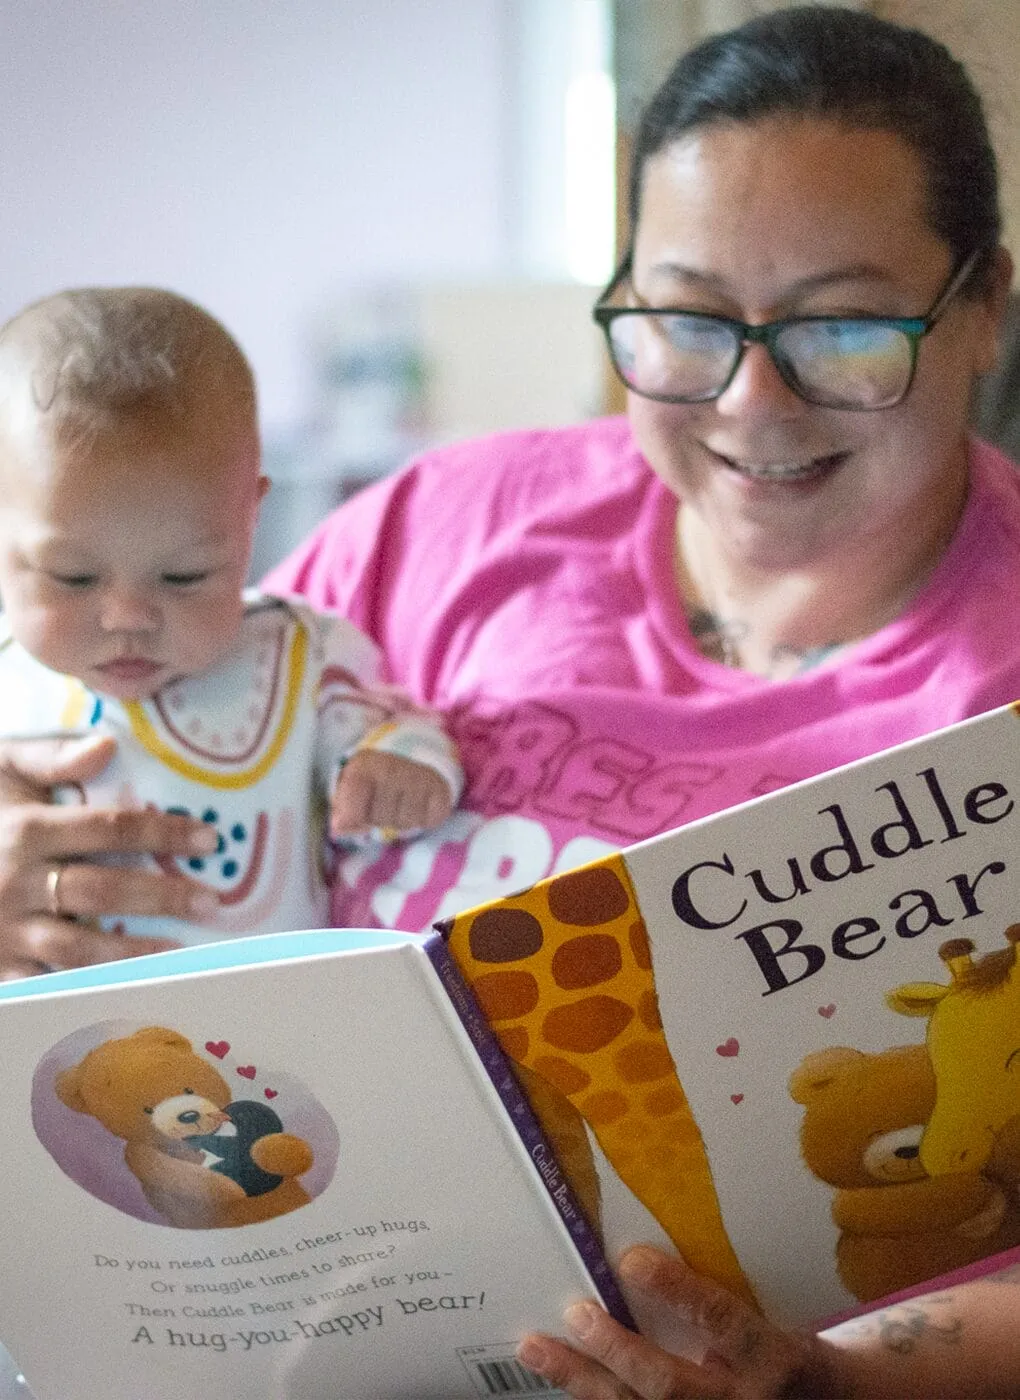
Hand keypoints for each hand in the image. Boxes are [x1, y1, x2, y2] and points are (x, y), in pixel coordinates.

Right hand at [0, 735, 220, 975]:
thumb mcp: (2, 768)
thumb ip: (51, 756)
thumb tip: (107, 746)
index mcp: (27, 830)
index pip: (110, 829)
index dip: (163, 832)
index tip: (209, 840)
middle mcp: (16, 882)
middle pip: (101, 892)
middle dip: (160, 898)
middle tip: (211, 901)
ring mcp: (5, 929)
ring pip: (76, 949)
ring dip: (132, 953)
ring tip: (180, 952)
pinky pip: (44, 985)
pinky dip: (84, 991)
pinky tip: (123, 990)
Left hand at [330, 750, 453, 837]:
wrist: (416, 757)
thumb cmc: (378, 780)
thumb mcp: (353, 787)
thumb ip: (343, 810)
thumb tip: (339, 828)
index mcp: (365, 767)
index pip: (352, 810)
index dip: (352, 819)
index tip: (353, 815)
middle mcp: (393, 769)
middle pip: (378, 819)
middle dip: (377, 818)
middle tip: (382, 803)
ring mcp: (419, 779)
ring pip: (403, 823)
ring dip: (400, 820)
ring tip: (400, 802)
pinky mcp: (441, 792)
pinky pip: (426, 822)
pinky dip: (421, 819)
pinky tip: (418, 803)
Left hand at [517, 1246, 847, 1399]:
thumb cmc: (800, 1364)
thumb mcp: (782, 1328)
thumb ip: (726, 1309)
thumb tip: (649, 1257)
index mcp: (774, 1361)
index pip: (723, 1322)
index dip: (677, 1292)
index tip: (631, 1259)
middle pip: (670, 1386)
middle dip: (616, 1351)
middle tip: (575, 1311)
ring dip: (583, 1382)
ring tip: (537, 1349)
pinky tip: (562, 1380)